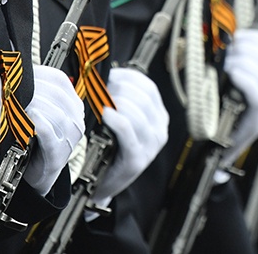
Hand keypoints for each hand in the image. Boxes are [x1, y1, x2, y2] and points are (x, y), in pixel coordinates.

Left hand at [22, 65, 85, 195]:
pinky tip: (28, 118)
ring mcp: (70, 138)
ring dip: (33, 105)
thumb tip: (17, 69)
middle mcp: (76, 120)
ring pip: (55, 113)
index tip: (20, 72)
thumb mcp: (39, 111)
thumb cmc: (35, 139)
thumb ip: (35, 92)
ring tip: (17, 103)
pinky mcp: (58, 154)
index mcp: (73, 105)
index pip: (60, 80)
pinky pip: (49, 134)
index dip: (39, 74)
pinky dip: (38, 123)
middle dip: (33, 89)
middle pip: (57, 95)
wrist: (36, 173)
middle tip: (13, 87)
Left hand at [92, 68, 168, 206]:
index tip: (108, 75)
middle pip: (142, 97)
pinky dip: (115, 119)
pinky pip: (128, 130)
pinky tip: (104, 114)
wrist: (103, 184)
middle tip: (97, 89)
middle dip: (118, 88)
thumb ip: (121, 99)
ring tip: (97, 101)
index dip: (127, 77)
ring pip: (136, 111)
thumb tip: (104, 73)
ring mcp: (151, 145)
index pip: (149, 87)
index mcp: (159, 116)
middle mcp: (160, 129)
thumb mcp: (122, 120)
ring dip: (114, 102)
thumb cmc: (110, 147)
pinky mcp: (137, 158)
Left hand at [222, 28, 257, 163]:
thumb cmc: (220, 106)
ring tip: (227, 65)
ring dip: (242, 62)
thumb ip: (236, 59)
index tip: (238, 35)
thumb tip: (231, 37)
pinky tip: (232, 74)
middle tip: (227, 52)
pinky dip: (244, 79)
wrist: (217, 143)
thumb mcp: (231, 78)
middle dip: (247, 48)